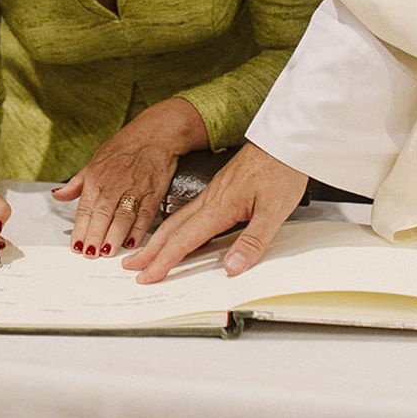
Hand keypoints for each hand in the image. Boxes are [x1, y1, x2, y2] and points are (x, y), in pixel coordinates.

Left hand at [52, 98, 207, 257]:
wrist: (156, 133)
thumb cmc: (125, 146)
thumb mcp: (95, 161)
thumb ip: (77, 183)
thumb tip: (58, 195)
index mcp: (96, 178)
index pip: (85, 209)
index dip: (80, 229)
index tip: (76, 246)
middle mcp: (114, 185)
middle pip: (102, 215)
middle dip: (94, 237)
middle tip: (90, 255)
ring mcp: (134, 189)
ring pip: (122, 217)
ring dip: (114, 237)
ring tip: (107, 253)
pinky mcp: (153, 193)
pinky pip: (145, 215)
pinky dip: (139, 230)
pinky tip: (131, 242)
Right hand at [125, 141, 306, 281]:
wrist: (285, 141)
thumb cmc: (281, 170)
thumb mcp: (274, 211)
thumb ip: (252, 241)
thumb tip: (231, 268)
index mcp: (219, 206)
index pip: (184, 240)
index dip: (164, 261)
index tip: (148, 276)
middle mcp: (210, 199)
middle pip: (172, 229)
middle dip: (150, 250)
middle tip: (131, 266)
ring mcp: (213, 193)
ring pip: (178, 220)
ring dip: (159, 239)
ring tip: (146, 253)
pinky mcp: (220, 190)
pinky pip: (190, 213)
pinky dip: (176, 228)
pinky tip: (178, 233)